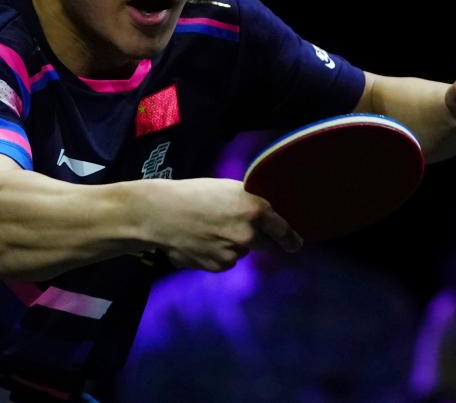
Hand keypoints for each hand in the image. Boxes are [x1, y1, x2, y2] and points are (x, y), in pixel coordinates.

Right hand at [140, 178, 302, 271]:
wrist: (160, 214)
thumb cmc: (193, 194)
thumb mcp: (228, 189)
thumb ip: (250, 203)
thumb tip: (267, 219)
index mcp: (255, 210)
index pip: (283, 230)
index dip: (291, 238)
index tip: (295, 244)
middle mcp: (249, 234)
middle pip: (263, 242)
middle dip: (253, 236)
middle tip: (228, 223)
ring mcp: (234, 252)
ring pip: (241, 251)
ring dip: (232, 244)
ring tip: (207, 228)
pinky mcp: (219, 265)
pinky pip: (226, 261)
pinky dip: (217, 254)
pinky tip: (201, 240)